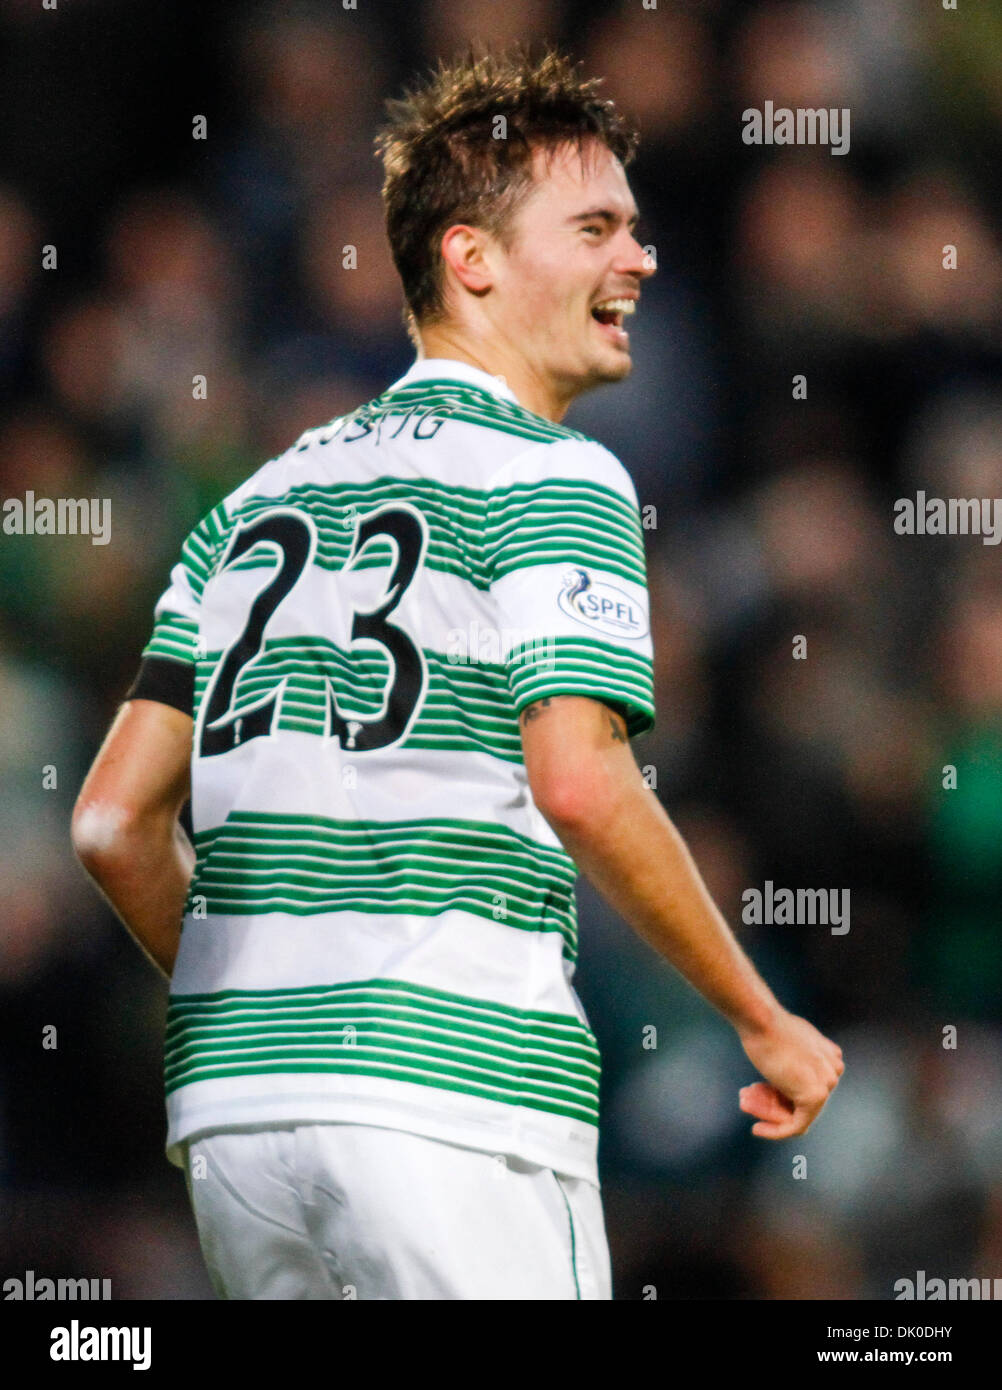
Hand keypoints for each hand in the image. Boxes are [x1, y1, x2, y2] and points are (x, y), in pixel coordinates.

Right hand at [737, 1007, 843, 1138]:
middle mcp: (834, 1070)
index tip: (759, 1088)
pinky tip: (757, 1129)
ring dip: (769, 1113)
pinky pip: (796, 1125)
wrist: (762, 1020)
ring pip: (797, 1112)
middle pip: (802, 1099)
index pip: (807, 1084)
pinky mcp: (815, 1097)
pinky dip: (776, 1131)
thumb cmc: (767, 1026)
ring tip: (746, 1106)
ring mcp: (827, 1084)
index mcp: (831, 1056)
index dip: (780, 1090)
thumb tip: (790, 1068)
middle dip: (773, 1102)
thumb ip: (796, 1055)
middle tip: (748, 1097)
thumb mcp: (788, 1039)